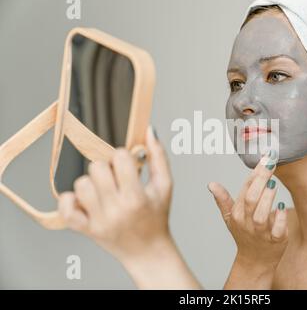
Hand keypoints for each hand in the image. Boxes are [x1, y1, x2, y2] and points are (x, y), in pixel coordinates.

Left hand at [58, 126, 172, 260]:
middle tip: (116, 178)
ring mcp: (98, 221)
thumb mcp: (165, 186)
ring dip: (91, 182)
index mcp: (136, 198)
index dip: (124, 157)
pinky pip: (66, 209)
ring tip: (103, 189)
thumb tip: (149, 130)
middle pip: (96, 168)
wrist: (148, 251)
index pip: (120, 158)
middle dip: (107, 167)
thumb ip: (159, 156)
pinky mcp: (86, 230)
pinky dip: (70, 200)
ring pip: (81, 184)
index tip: (129, 166)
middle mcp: (115, 210)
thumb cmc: (157, 217)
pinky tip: (84, 200)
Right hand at [208, 150, 287, 270]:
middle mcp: (246, 222)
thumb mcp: (229, 217)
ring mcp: (260, 232)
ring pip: (261, 214)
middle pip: (251, 198)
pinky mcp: (276, 241)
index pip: (245, 188)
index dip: (256, 171)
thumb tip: (211, 184)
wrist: (254, 262)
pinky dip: (279, 218)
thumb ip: (222, 199)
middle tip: (271, 161)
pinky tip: (282, 206)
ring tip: (273, 183)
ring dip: (267, 197)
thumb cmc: (243, 234)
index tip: (266, 156)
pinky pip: (277, 230)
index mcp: (237, 213)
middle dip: (261, 179)